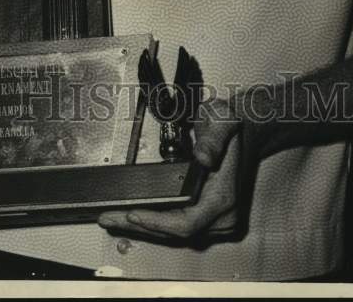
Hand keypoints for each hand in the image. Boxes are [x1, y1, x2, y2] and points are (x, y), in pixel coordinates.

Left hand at [98, 99, 241, 241]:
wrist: (244, 130)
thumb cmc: (230, 125)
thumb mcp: (221, 120)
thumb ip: (213, 138)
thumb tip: (204, 157)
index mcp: (224, 197)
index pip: (187, 223)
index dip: (157, 222)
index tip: (133, 214)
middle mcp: (222, 216)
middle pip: (175, 233)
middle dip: (139, 226)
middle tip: (108, 218)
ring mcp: (215, 221)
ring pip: (174, 233)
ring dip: (143, 226)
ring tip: (112, 218)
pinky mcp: (208, 219)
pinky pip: (178, 227)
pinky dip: (155, 222)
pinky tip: (133, 216)